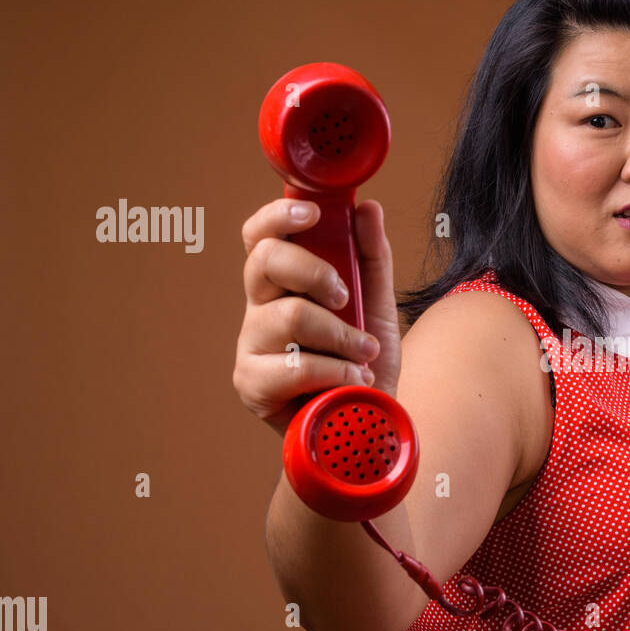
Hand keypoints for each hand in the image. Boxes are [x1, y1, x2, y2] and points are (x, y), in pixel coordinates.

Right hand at [232, 198, 400, 436]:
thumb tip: (368, 208)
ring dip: (341, 335)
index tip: (311, 214)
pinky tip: (355, 380)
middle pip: (264, 261)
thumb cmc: (366, 363)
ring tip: (364, 354)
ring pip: (290, 315)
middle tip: (347, 297)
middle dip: (315, 272)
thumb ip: (372, 258)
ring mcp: (251, 345)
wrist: (369, 423)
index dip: (276, 217)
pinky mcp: (251, 382)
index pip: (260, 237)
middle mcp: (259, 308)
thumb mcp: (378, 306)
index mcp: (283, 283)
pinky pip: (294, 364)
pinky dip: (336, 370)